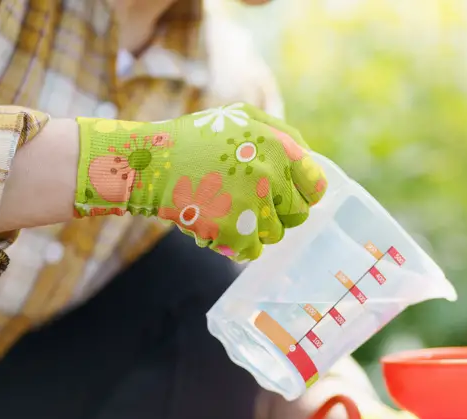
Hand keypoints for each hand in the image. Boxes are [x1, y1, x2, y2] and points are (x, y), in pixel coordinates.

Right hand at [73, 103, 326, 261]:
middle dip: (278, 213)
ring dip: (256, 228)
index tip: (285, 195)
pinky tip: (217, 224)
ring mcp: (253, 204)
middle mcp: (271, 175)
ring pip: (275, 235)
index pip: (316, 186)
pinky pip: (251, 251)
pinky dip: (236, 244)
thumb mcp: (244, 118)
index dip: (302, 193)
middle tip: (251, 202)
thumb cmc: (198, 140)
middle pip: (298, 215)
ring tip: (228, 208)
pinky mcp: (233, 230)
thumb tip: (312, 164)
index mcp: (279, 147)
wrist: (151, 162)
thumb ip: (283, 136)